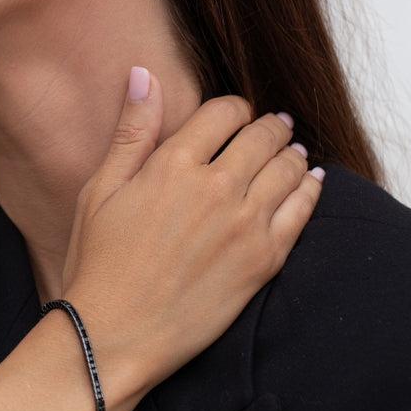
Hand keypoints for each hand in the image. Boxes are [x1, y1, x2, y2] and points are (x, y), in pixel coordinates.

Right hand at [61, 73, 323, 396]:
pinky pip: (303, 211)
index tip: (234, 115)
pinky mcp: (263, 260)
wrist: (114, 335)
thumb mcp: (101, 189)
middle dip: (269, 126)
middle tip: (274, 126)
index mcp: (173, 165)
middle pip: (262, 136)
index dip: (233, 107)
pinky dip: (310, 189)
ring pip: (287, 168)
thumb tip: (143, 74)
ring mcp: (244, 224)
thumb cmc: (99, 264)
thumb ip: (131, 131)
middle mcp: (215, 188)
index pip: (224, 112)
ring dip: (292, 152)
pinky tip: (310, 181)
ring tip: (291, 151)